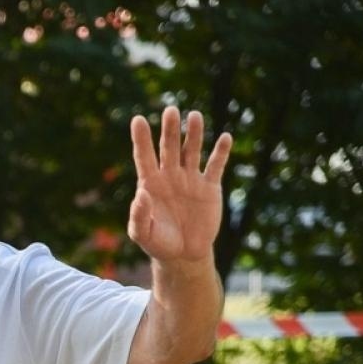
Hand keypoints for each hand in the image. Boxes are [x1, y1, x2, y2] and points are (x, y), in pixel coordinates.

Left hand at [127, 106, 232, 266]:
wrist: (184, 254)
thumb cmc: (158, 243)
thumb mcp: (142, 234)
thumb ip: (139, 216)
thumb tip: (141, 195)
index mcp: (151, 184)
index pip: (144, 157)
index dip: (141, 139)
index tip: (138, 120)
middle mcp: (170, 176)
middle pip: (170, 148)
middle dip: (170, 130)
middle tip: (170, 109)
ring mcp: (191, 179)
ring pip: (193, 151)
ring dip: (194, 134)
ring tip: (194, 116)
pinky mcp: (210, 187)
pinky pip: (216, 166)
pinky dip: (221, 152)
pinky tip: (224, 137)